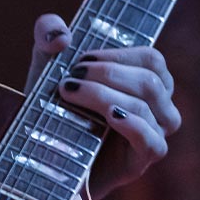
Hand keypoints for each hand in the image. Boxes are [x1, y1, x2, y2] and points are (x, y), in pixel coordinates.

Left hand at [27, 13, 180, 196]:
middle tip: (69, 79)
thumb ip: (48, 36)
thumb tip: (61, 34)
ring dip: (106, 95)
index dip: (119, 54)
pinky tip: (106, 117)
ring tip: (70, 94)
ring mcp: (151, 137)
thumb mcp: (46, 68)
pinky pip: (153, 142)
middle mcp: (156, 109)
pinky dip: (132, 125)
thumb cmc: (54, 112)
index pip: (152, 60)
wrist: (43, 165)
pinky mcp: (140, 163)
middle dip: (107, 74)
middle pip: (151, 81)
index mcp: (144, 83)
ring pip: (148, 107)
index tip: (81, 59)